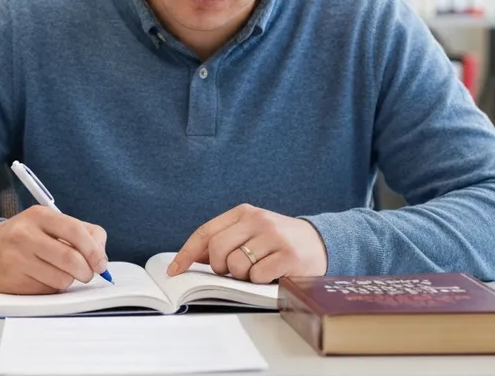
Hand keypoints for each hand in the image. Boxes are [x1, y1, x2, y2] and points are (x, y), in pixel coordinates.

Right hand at [0, 205, 108, 293]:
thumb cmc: (26, 237)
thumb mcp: (50, 224)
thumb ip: (81, 233)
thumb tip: (101, 257)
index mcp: (40, 216)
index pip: (76, 231)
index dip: (94, 250)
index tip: (101, 264)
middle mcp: (26, 235)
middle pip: (70, 259)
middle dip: (86, 271)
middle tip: (87, 274)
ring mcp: (17, 259)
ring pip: (61, 279)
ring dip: (68, 280)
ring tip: (60, 273)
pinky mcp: (13, 281)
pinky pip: (47, 291)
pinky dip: (52, 288)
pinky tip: (43, 278)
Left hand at [167, 204, 327, 282]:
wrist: (320, 242)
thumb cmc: (277, 240)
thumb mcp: (250, 232)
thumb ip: (223, 241)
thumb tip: (188, 257)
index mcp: (244, 212)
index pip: (206, 232)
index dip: (186, 253)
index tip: (175, 270)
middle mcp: (258, 220)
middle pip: (217, 250)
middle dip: (220, 267)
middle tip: (233, 270)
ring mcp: (274, 237)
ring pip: (237, 266)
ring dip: (242, 276)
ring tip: (257, 270)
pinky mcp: (288, 256)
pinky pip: (258, 276)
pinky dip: (260, 281)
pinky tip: (271, 274)